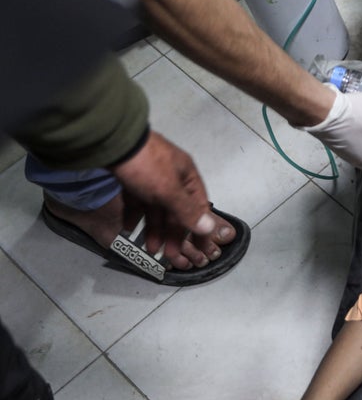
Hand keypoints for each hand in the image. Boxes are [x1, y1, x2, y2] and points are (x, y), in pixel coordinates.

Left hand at [110, 130, 219, 261]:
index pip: (199, 207)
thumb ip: (187, 211)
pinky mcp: (132, 179)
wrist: (112, 143)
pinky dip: (135, 215)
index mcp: (186, 177)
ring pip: (157, 208)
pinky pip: (137, 202)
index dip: (200, 229)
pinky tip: (129, 228)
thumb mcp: (169, 190)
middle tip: (169, 256)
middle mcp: (172, 177)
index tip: (202, 250)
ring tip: (149, 248)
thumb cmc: (146, 167)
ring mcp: (151, 178)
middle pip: (176, 210)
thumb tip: (209, 228)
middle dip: (174, 234)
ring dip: (154, 229)